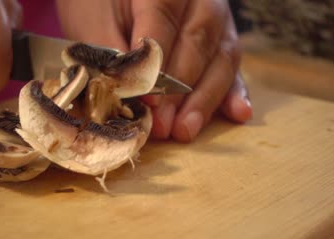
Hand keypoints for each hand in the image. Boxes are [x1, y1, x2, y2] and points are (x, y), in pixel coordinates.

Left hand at [56, 0, 251, 142]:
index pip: (163, 23)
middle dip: (179, 91)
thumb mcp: (94, 18)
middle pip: (197, 45)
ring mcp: (218, 20)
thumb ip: (109, 53)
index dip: (155, 65)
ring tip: (185, 131)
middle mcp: (200, 1)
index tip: (146, 100)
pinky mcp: (223, 40)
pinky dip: (234, 93)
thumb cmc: (104, 5)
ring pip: (221, 60)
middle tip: (162, 126)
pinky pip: (232, 67)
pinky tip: (238, 114)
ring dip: (203, 100)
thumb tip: (123, 93)